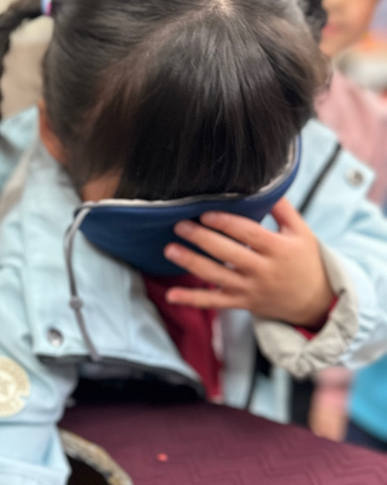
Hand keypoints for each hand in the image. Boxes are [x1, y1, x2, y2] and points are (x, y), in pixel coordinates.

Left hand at [163, 198, 333, 328]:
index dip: (225, 223)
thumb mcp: (301, 232)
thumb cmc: (305, 261)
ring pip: (217, 276)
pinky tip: (172, 296)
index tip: (204, 213)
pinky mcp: (242, 303)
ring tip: (169, 250)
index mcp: (278, 249)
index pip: (248, 233)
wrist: (315, 302)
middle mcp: (263, 270)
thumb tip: (266, 181)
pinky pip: (214, 302)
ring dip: (191, 263)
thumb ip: (283, 209)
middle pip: (228, 253)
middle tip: (179, 225)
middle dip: (201, 239)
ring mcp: (251, 289)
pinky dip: (192, 300)